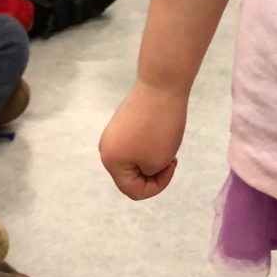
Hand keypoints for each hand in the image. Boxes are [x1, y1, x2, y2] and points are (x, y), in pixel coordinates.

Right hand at [99, 82, 186, 201]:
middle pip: (131, 175)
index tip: (170, 167)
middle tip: (170, 157)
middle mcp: (106, 147)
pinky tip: (160, 132)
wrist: (161, 86)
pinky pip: (135, 143)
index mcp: (110, 161)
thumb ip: (146, 175)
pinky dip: (149, 144)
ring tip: (166, 144)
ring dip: (152, 158)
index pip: (132, 190)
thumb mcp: (156, 162)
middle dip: (153, 172)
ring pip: (134, 158)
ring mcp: (113, 132)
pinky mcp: (123, 120)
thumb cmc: (159, 128)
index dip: (156, 186)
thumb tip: (142, 166)